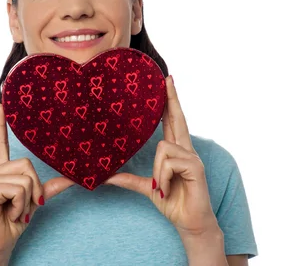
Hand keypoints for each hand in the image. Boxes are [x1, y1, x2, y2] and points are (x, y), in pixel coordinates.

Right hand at [0, 103, 74, 264]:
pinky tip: (10, 213)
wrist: (1, 243)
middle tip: (24, 206)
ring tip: (15, 211)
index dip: (1, 124)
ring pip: (26, 178)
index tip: (1, 104)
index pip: (1, 143)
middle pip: (28, 164)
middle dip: (35, 189)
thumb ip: (49, 186)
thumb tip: (72, 178)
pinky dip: (22, 206)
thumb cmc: (13, 222)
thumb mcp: (35, 201)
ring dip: (28, 201)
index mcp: (3, 170)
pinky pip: (20, 189)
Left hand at [105, 76, 218, 238]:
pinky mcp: (195, 167)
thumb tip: (106, 176)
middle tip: (167, 78)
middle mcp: (185, 150)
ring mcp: (192, 157)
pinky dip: (162, 177)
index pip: (172, 121)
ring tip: (161, 186)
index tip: (166, 83)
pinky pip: (168, 162)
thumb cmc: (172, 202)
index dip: (170, 102)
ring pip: (162, 148)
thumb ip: (128, 179)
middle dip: (172, 98)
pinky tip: (167, 188)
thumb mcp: (146, 187)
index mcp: (175, 151)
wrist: (189, 223)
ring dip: (157, 171)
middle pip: (178, 118)